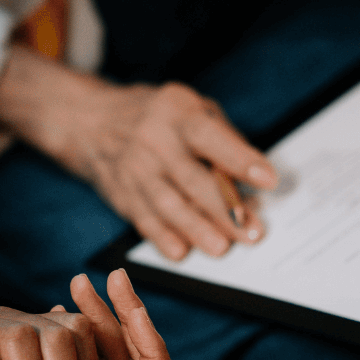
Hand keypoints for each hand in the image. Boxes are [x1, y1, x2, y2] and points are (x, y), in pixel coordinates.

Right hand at [0, 46, 276, 261]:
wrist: (91, 123)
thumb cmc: (157, 117)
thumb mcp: (190, 108)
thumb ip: (222, 139)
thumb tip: (253, 180)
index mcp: (176, 112)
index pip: (209, 136)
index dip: (239, 159)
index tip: (269, 180)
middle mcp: (153, 140)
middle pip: (191, 178)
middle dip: (224, 209)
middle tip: (252, 232)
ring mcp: (134, 170)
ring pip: (167, 205)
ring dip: (196, 229)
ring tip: (221, 247)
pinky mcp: (122, 195)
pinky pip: (143, 220)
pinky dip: (162, 238)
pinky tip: (181, 251)